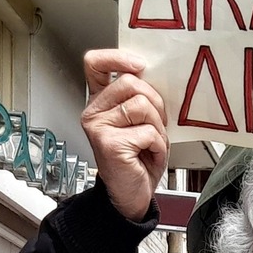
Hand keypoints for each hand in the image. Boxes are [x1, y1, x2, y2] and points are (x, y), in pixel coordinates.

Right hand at [81, 48, 169, 221]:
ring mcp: (98, 127)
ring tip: (150, 143)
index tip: (139, 65)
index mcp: (101, 101)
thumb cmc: (138, 160)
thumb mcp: (140, 121)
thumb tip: (152, 76)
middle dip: (155, 103)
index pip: (95, 64)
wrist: (132, 195)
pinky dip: (158, 146)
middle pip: (131, 82)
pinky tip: (148, 155)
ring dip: (157, 127)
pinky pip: (148, 132)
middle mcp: (94, 112)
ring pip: (142, 105)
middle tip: (155, 124)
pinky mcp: (109, 143)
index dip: (118, 58)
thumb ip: (139, 96)